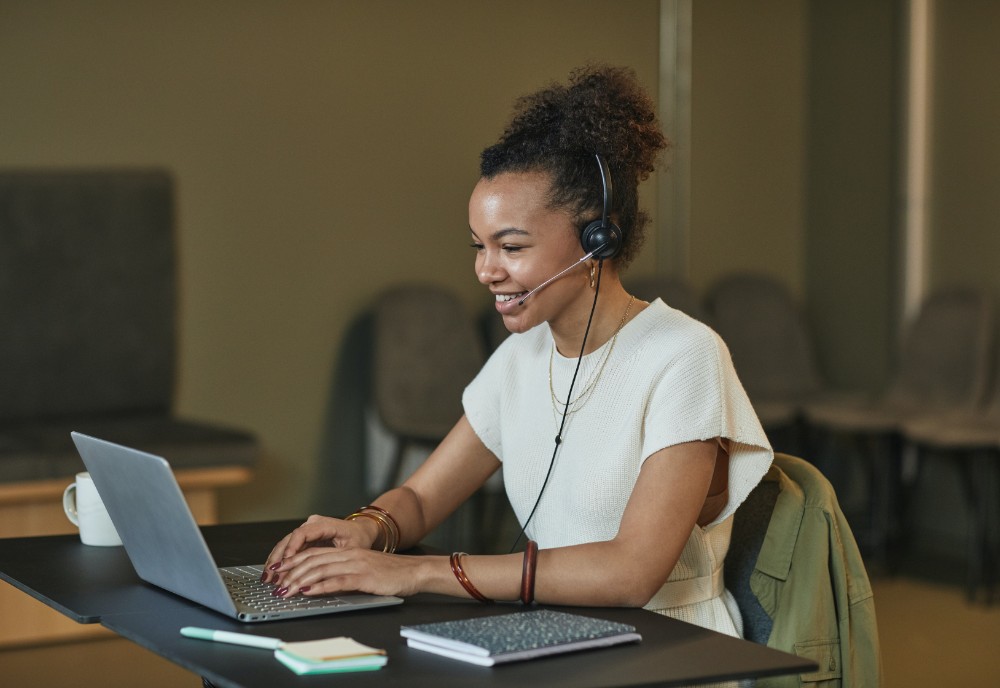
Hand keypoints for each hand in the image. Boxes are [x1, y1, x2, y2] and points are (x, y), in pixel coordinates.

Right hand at [261, 514, 375, 583]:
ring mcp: (307, 530)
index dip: (292, 548)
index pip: (302, 533)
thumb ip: (336, 559)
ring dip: (276, 561)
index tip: (285, 562)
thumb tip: (320, 575)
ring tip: (267, 578)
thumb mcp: (352, 550)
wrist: (362, 531)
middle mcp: (312, 524)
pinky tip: (273, 573)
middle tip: (271, 576)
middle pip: (289, 539)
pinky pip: (289, 549)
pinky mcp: (305, 539)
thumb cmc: (359, 539)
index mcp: (324, 524)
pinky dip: (281, 561)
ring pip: (286, 545)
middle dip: (279, 558)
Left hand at [266, 547, 427, 598]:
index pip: (313, 553)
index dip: (293, 561)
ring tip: (286, 590)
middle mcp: (349, 555)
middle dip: (290, 572)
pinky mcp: (364, 577)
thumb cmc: (391, 573)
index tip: (277, 570)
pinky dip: (321, 587)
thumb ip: (344, 572)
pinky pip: (338, 581)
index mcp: (347, 552)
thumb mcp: (364, 568)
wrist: (415, 572)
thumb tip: (320, 583)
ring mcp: (356, 565)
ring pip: (321, 570)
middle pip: (312, 560)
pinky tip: (309, 592)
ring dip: (300, 580)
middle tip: (275, 584)